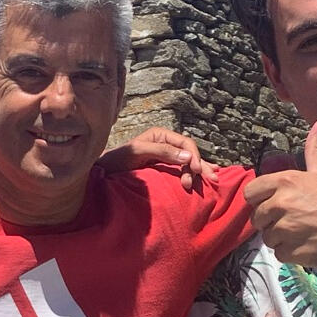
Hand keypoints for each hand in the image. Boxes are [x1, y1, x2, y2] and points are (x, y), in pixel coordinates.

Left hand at [98, 127, 218, 191]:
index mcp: (161, 135)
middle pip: (189, 153)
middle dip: (200, 165)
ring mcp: (166, 157)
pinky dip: (194, 174)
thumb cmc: (118, 159)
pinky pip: (182, 170)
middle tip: (211, 178)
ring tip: (211, 180)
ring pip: (188, 162)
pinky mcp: (164, 169)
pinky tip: (204, 178)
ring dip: (199, 171)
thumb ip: (161, 151)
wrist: (105, 172)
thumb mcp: (138, 152)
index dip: (192, 155)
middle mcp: (166, 144)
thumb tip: (187, 156)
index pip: (184, 143)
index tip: (194, 169)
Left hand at [243, 120, 316, 267]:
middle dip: (272, 222)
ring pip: (267, 238)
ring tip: (304, 233)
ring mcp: (285, 229)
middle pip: (257, 218)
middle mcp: (281, 204)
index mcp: (285, 182)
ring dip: (282, 239)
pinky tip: (308, 246)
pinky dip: (291, 253)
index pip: (250, 193)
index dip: (261, 201)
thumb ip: (314, 149)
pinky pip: (279, 254)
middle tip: (296, 221)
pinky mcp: (291, 251)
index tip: (276, 205)